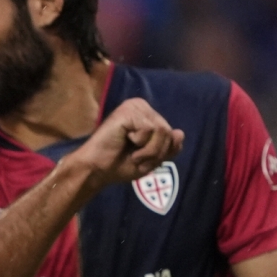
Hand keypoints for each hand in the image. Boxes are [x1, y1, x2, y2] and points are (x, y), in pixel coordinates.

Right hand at [62, 98, 182, 193]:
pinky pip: (149, 130)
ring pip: (162, 131)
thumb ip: (169, 148)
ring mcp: (134, 107)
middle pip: (168, 132)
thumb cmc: (120, 165)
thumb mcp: (152, 159)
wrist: (96, 170)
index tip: (142, 159)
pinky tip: (125, 143)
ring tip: (133, 154)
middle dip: (156, 153)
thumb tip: (179, 132)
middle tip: (136, 159)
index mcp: (147, 115)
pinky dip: (141, 144)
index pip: (172, 134)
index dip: (161, 152)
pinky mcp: (127, 111)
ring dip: (149, 151)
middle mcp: (141, 106)